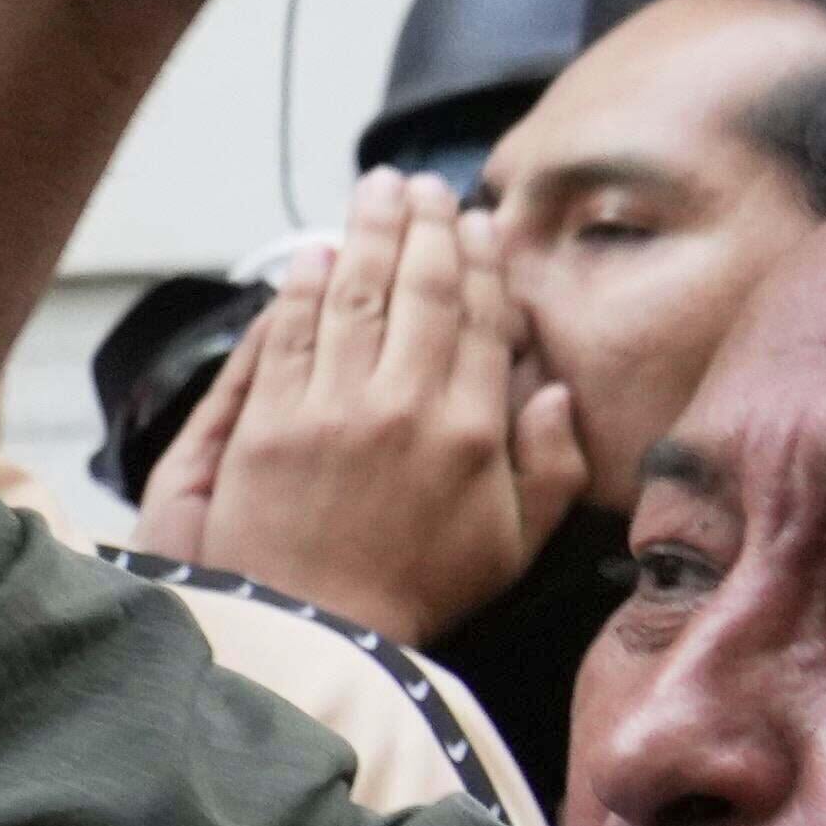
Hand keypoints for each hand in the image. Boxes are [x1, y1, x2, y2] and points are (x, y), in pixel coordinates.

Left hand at [137, 180, 586, 633]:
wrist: (321, 641)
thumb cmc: (421, 596)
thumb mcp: (515, 544)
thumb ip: (553, 466)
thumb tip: (559, 389)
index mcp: (474, 429)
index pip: (481, 319)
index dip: (479, 261)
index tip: (476, 221)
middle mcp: (405, 406)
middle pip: (419, 291)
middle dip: (422, 227)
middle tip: (421, 185)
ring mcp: (331, 412)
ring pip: (353, 297)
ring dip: (364, 235)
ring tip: (373, 192)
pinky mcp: (266, 426)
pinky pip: (288, 336)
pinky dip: (300, 288)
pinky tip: (311, 255)